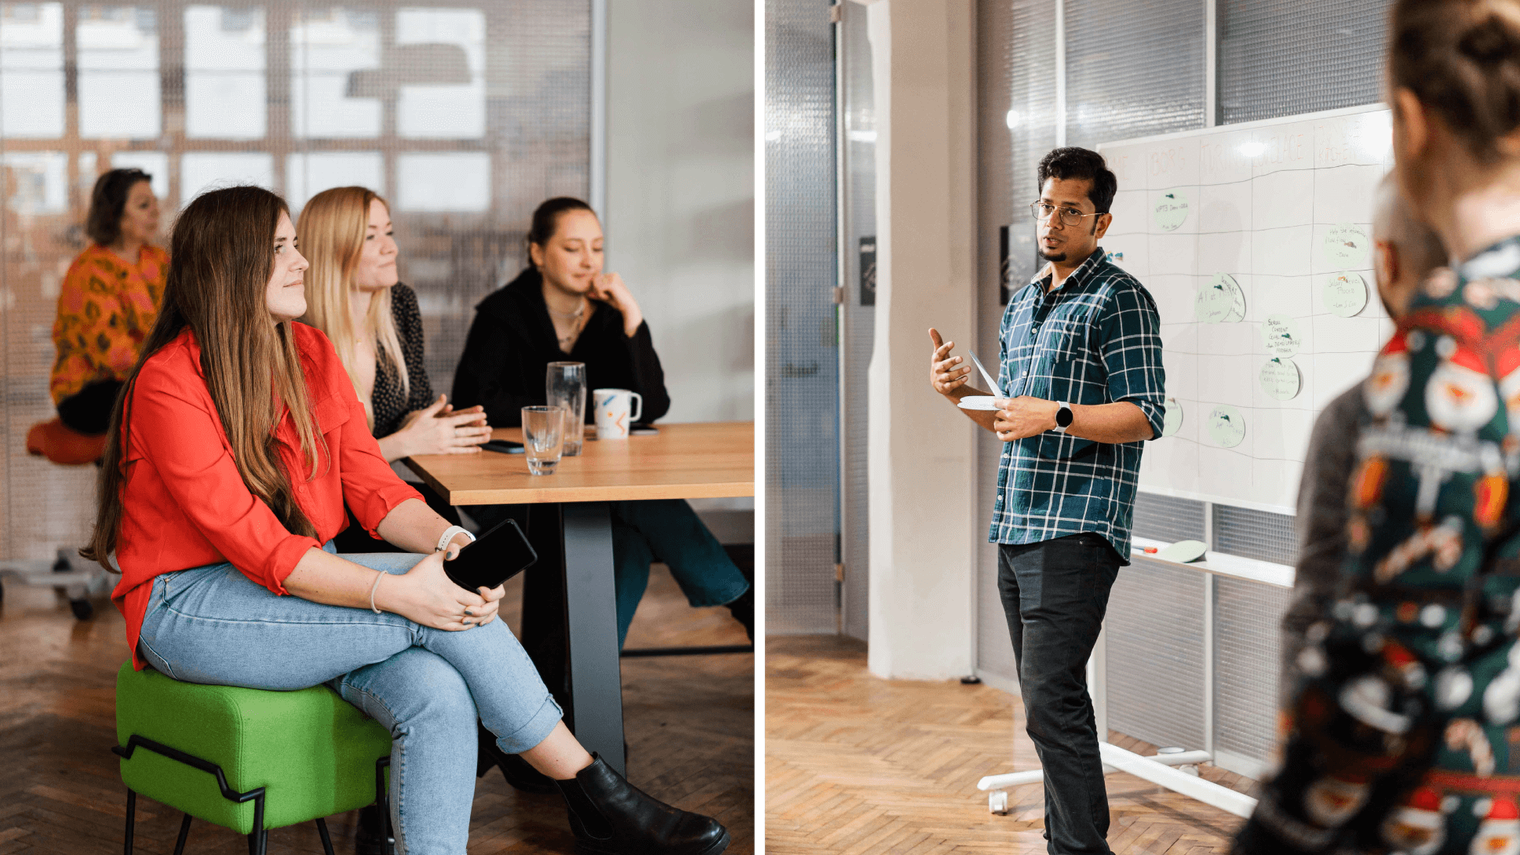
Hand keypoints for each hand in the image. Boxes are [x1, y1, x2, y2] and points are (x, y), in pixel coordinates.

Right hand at [376, 550, 497, 630]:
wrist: (398, 594)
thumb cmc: (416, 576)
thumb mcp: (432, 560)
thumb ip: (448, 551)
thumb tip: (457, 551)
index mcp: (453, 592)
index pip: (481, 600)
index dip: (487, 596)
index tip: (484, 590)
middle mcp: (451, 608)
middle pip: (478, 611)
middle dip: (485, 606)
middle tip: (485, 599)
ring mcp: (445, 618)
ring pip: (470, 622)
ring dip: (478, 616)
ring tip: (479, 608)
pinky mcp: (438, 625)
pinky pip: (459, 629)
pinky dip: (467, 624)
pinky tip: (469, 618)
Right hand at [393, 395, 490, 455]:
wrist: (405, 442)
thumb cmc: (414, 427)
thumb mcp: (424, 413)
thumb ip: (437, 406)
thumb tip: (445, 396)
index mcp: (442, 423)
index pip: (462, 419)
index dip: (474, 416)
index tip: (484, 415)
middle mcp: (445, 434)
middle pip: (466, 431)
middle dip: (479, 429)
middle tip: (491, 427)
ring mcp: (445, 443)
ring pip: (465, 442)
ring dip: (478, 439)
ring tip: (488, 437)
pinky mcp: (443, 451)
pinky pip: (459, 451)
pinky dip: (469, 450)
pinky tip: (478, 449)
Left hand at [590, 272, 642, 334]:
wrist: (628, 306)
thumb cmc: (618, 302)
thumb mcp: (605, 297)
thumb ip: (597, 294)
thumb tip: (586, 293)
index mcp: (612, 275)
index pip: (596, 278)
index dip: (597, 288)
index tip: (605, 294)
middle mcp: (613, 274)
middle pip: (594, 280)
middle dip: (596, 290)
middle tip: (605, 296)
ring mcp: (612, 278)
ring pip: (595, 284)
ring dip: (599, 293)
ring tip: (607, 297)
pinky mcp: (612, 283)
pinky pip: (598, 288)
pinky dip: (601, 295)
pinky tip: (608, 297)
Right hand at [928, 328, 971, 395]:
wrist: (938, 383)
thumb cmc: (941, 364)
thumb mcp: (939, 354)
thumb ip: (937, 341)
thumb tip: (931, 329)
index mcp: (936, 359)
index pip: (939, 353)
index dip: (945, 348)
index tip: (953, 343)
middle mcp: (937, 369)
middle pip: (944, 365)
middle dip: (952, 362)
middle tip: (961, 358)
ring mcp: (940, 379)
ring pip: (949, 376)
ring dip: (959, 372)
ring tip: (969, 368)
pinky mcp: (944, 387)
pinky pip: (952, 385)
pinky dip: (959, 382)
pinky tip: (966, 378)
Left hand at [994, 397, 1058, 440]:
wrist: (1049, 415)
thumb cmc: (1039, 406)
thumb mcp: (1024, 398)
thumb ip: (1013, 401)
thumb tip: (1007, 403)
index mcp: (1011, 404)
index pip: (996, 403)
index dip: (994, 403)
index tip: (994, 404)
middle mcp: (1011, 414)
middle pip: (996, 414)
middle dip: (998, 413)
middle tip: (1001, 414)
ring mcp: (1014, 425)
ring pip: (997, 426)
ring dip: (997, 424)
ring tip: (1000, 423)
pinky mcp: (1018, 434)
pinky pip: (1004, 437)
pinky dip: (1000, 435)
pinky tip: (1000, 433)